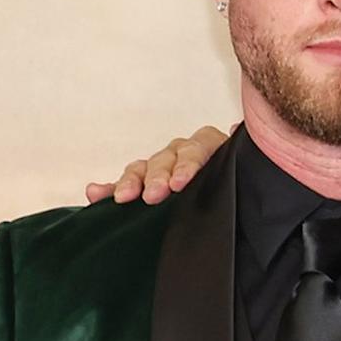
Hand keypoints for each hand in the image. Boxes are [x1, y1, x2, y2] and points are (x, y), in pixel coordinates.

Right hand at [86, 125, 229, 204]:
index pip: (198, 147)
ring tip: (123, 198)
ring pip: (144, 167)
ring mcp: (164, 168)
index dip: (188, 163)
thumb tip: (237, 126)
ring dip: (131, 181)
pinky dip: (109, 189)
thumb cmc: (243, 190)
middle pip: (167, 157)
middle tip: (153, 196)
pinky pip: (125, 184)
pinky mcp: (145, 185)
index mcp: (212, 149)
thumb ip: (242, 162)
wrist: (242, 214)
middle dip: (158, 177)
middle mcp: (185, 154)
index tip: (180, 184)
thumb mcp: (245, 179)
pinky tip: (95, 193)